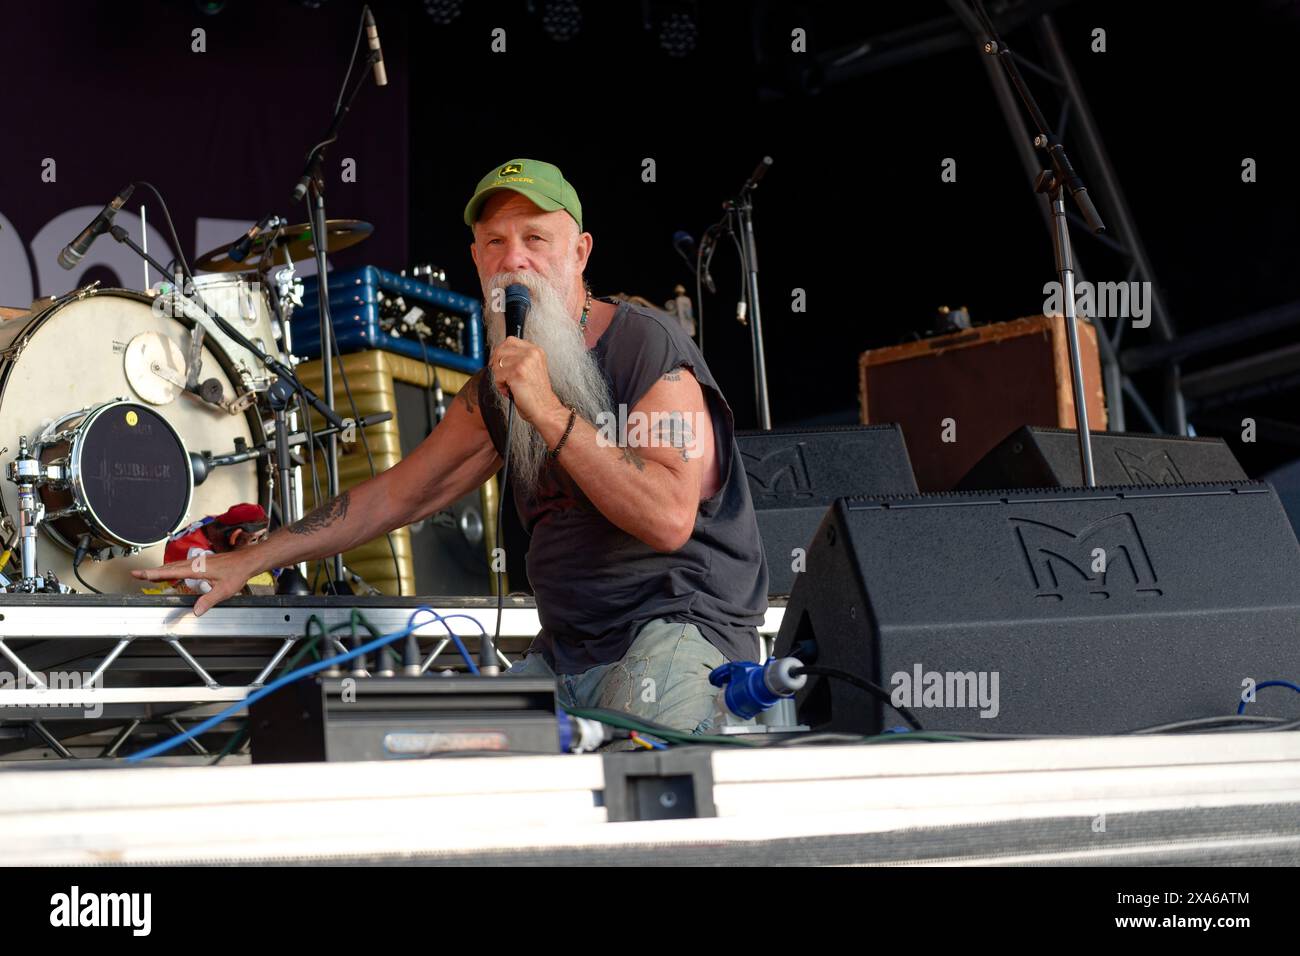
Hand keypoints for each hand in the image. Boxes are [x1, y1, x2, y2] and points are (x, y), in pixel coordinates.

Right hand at [131, 548, 262, 615]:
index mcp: (197, 569)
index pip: (170, 571)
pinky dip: (171, 569)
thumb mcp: (224, 590)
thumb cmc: (237, 572)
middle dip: (152, 572)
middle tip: (136, 575)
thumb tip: (196, 611)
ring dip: (161, 570)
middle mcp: (195, 563)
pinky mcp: (202, 562)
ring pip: (174, 566)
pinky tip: (170, 573)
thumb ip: (208, 600)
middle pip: (168, 567)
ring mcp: (198, 561)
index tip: (138, 574)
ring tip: (148, 575)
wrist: (247, 560)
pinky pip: (181, 565)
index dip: (153, 573)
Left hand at [489, 336, 563, 426]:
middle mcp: (532, 353)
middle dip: (497, 365)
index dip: (500, 352)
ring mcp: (525, 362)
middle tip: (503, 377)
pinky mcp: (517, 372)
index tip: (499, 363)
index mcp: (536, 351)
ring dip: (499, 377)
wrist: (545, 409)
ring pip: (497, 363)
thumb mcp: (531, 369)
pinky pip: (498, 375)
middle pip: (501, 350)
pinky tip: (510, 390)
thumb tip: (498, 356)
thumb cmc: (537, 394)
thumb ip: (519, 359)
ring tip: (509, 386)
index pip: (510, 341)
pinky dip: (500, 385)